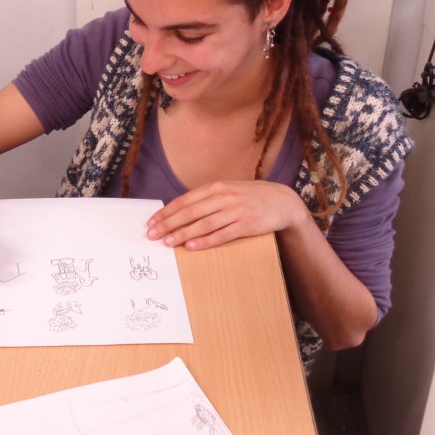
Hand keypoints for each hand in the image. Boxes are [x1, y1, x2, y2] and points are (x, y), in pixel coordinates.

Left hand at [146, 180, 307, 249]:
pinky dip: (205, 241)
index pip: (184, 201)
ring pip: (203, 224)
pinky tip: (192, 247)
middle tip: (152, 235)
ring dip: (183, 234)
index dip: (166, 212)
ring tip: (167, 243)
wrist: (282, 201)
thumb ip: (207, 198)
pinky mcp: (246, 225)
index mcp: (216, 187)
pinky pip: (222, 235)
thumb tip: (181, 211)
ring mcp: (235, 211)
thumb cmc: (250, 197)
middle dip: (168, 224)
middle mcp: (224, 197)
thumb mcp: (228, 190)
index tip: (151, 222)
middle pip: (190, 212)